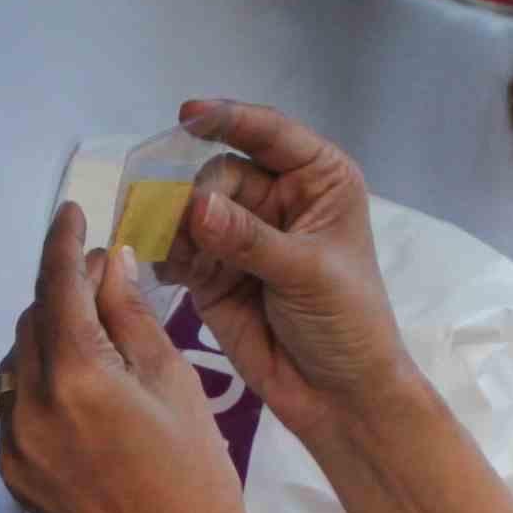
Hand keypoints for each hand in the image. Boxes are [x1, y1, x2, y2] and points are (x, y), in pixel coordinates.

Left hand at [0, 205, 258, 512]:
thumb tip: (109, 263)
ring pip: (20, 364)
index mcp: (76, 377)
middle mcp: (29, 407)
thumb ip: (132, 316)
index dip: (64, 242)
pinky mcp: (14, 474)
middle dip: (64, 293)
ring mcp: (14, 445)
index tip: (71, 212)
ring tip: (99, 339)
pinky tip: (83, 392)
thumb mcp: (175, 382)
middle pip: (33, 321)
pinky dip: (43, 385)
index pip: (57, 286)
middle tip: (107, 284)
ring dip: (51, 339)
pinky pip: (18, 408)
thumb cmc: (196, 475)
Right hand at [165, 98, 409, 431]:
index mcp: (318, 180)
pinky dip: (166, 253)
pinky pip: (178, 248)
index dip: (229, 119)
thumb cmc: (347, 323)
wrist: (339, 396)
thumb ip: (250, 238)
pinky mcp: (213, 272)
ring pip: (192, 209)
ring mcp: (241, 235)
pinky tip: (166, 268)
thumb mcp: (307, 273)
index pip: (270, 134)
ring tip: (172, 251)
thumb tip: (195, 206)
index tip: (188, 116)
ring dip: (175, 224)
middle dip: (197, 193)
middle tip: (186, 226)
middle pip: (220, 174)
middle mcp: (277, 199)